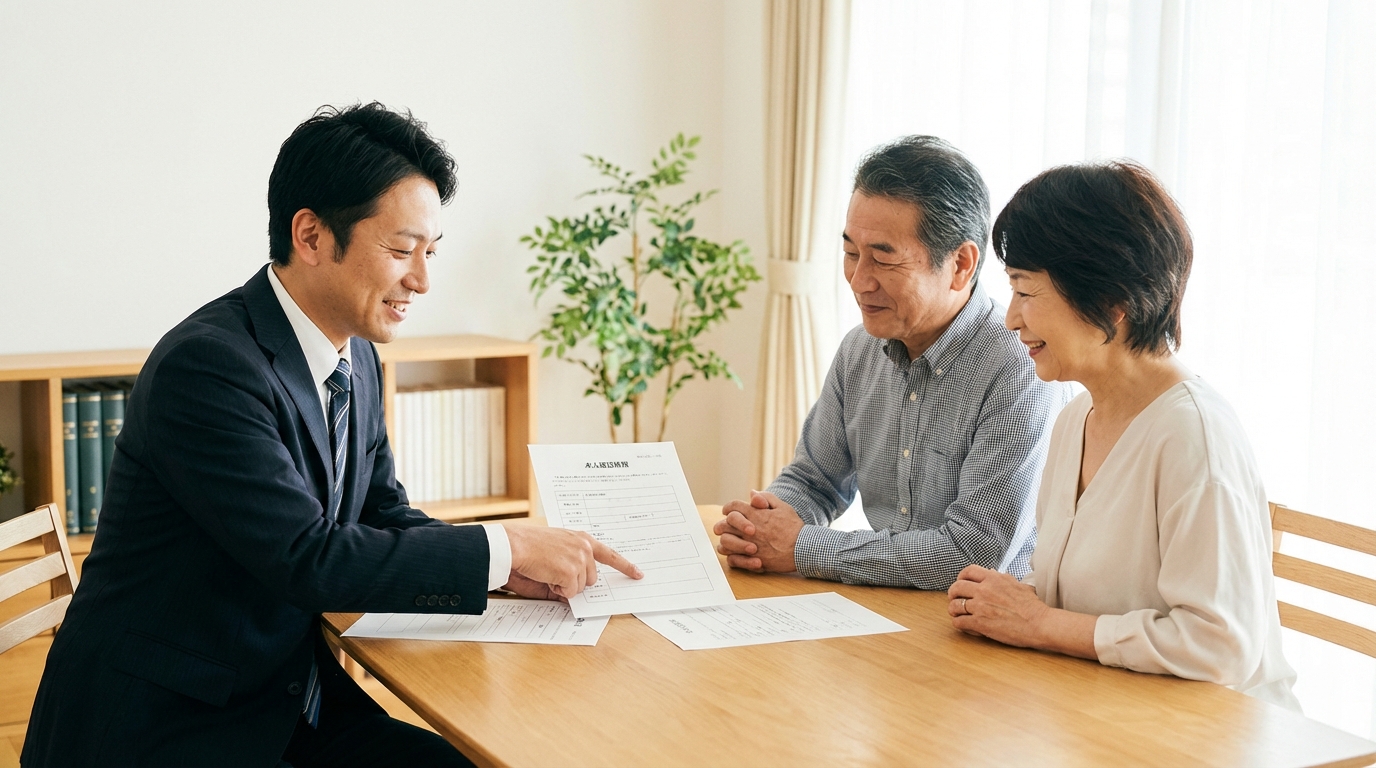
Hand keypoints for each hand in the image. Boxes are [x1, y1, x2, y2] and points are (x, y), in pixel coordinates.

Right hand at [503, 526, 642, 598]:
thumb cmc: (528, 547)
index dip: (625, 566)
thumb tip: (578, 588)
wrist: (514, 545)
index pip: (610, 554)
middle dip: (574, 581)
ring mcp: (580, 559)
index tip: (638, 574)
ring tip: (547, 570)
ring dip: (564, 585)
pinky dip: (556, 590)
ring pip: (580, 587)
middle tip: (553, 571)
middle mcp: (585, 547)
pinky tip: (545, 575)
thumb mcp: (556, 552)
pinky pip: (569, 593)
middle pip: (591, 579)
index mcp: (581, 539)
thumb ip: (572, 566)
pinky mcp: (572, 571)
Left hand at [712, 491, 802, 572]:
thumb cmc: (794, 527)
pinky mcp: (752, 561)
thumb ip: (766, 498)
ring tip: (730, 541)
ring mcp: (749, 546)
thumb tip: (752, 494)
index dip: (728, 508)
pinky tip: (736, 554)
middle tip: (723, 527)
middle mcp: (749, 530)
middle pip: (723, 525)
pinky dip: (732, 557)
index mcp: (755, 514)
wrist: (803, 548)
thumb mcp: (782, 507)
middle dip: (722, 525)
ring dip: (726, 541)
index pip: (733, 507)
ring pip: (725, 543)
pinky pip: (732, 560)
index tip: (727, 511)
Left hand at [947, 565, 1098, 659]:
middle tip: (955, 600)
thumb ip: (1002, 578)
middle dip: (952, 594)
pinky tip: (966, 626)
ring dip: (953, 610)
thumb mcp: (1017, 585)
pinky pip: (959, 622)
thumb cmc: (1033, 606)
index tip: (961, 584)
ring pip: (954, 606)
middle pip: (956, 587)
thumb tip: (992, 573)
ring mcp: (980, 606)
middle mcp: (984, 590)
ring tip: (958, 614)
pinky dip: (959, 624)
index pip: (968, 571)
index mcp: (994, 578)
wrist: (1040, 624)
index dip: (960, 577)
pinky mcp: (980, 623)